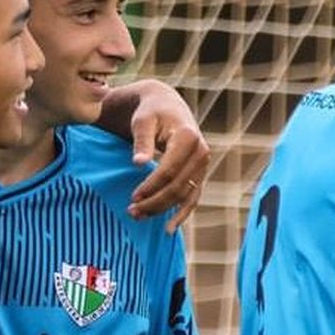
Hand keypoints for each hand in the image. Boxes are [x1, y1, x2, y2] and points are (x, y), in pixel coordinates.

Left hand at [124, 80, 208, 231]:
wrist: (165, 106)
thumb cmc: (150, 112)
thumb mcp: (142, 121)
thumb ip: (141, 141)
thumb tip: (139, 163)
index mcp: (188, 137)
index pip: (169, 170)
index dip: (151, 186)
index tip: (133, 197)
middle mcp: (201, 152)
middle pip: (178, 186)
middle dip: (155, 202)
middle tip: (132, 211)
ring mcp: (203, 165)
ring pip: (185, 195)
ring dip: (163, 209)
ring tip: (139, 217)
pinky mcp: (199, 173)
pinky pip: (193, 198)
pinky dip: (182, 214)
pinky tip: (168, 227)